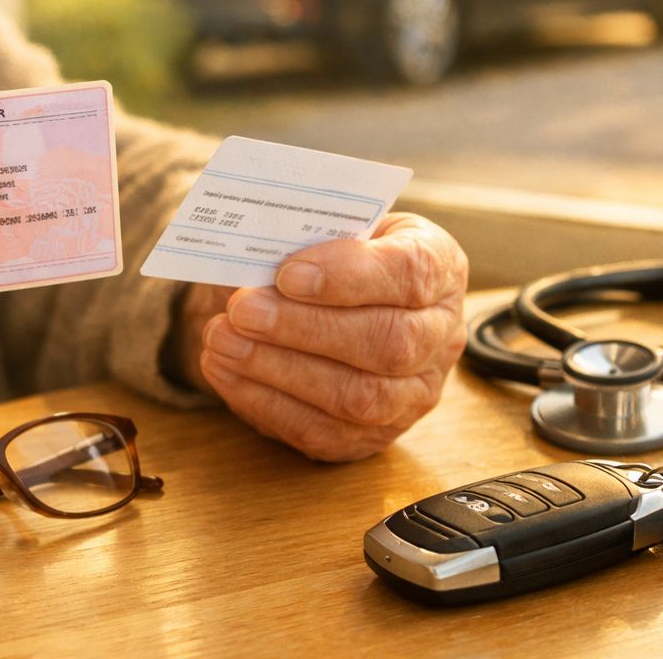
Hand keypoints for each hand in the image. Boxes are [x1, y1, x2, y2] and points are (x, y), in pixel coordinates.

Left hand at [180, 213, 467, 461]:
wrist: (341, 302)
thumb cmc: (336, 256)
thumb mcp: (335, 227)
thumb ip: (309, 235)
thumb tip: (255, 254)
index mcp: (440, 268)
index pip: (411, 272)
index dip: (350, 276)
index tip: (287, 273)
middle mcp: (440, 336)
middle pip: (388, 342)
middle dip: (305, 328)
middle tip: (242, 311)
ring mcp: (414, 394)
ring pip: (359, 396)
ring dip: (279, 369)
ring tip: (222, 341)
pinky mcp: (374, 435)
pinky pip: (324, 431)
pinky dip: (266, 402)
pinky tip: (225, 372)